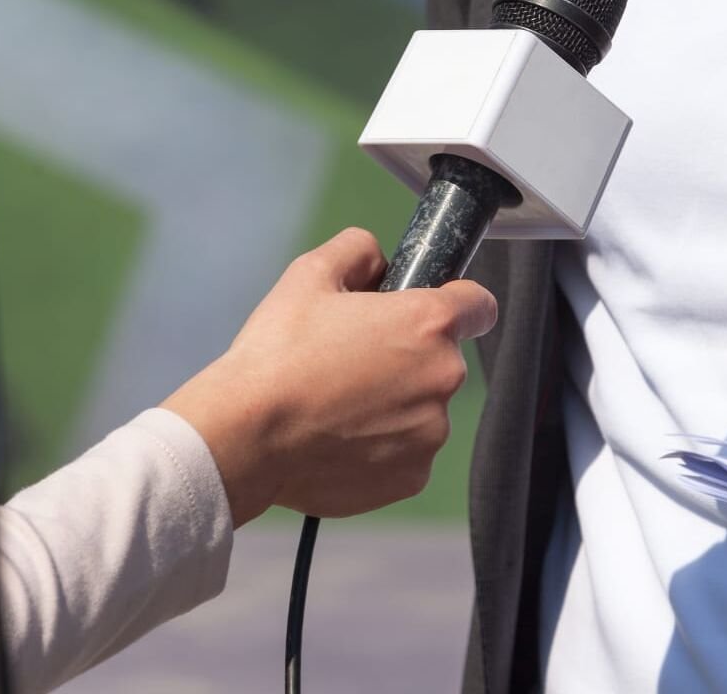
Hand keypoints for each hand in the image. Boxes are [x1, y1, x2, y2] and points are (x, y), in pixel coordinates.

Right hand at [161, 228, 497, 524]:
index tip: (426, 313)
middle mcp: (442, 378)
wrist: (246, 437)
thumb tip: (377, 258)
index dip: (455, 304)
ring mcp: (431, 432)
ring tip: (337, 406)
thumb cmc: (276, 356)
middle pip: (441, 360)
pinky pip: (407, 453)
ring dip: (395, 406)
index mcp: (428, 322)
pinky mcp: (413, 477)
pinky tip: (338, 438)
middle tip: (352, 362)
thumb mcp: (309, 275)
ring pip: (423, 409)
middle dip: (407, 358)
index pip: (479, 305)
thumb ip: (357, 250)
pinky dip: (381, 448)